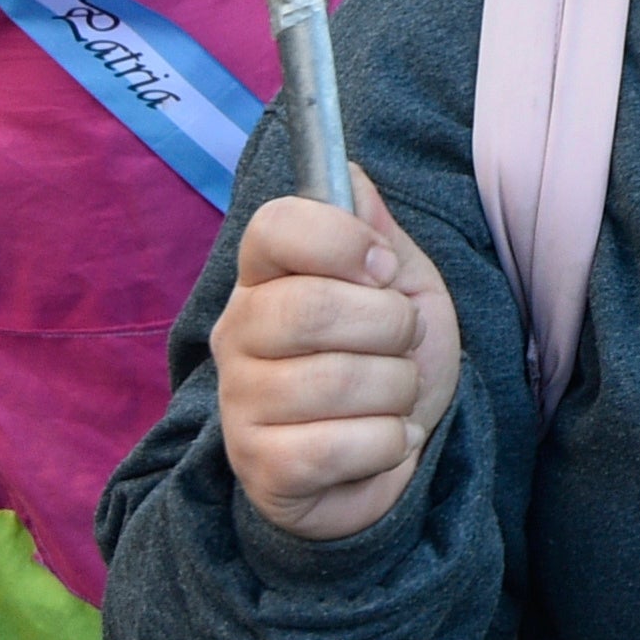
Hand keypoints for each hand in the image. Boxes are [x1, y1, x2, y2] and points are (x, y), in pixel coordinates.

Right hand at [217, 171, 462, 541]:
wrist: (392, 456)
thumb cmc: (388, 361)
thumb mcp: (401, 288)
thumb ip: (375, 232)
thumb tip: (351, 171)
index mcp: (266, 277)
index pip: (276, 226)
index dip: (343, 240)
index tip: (383, 270)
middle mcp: (238, 333)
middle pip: (313, 308)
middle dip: (391, 328)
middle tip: (399, 346)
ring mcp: (241, 403)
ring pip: (340, 381)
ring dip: (396, 391)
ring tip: (389, 398)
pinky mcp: (260, 467)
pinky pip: (341, 445)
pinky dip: (387, 443)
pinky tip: (380, 442)